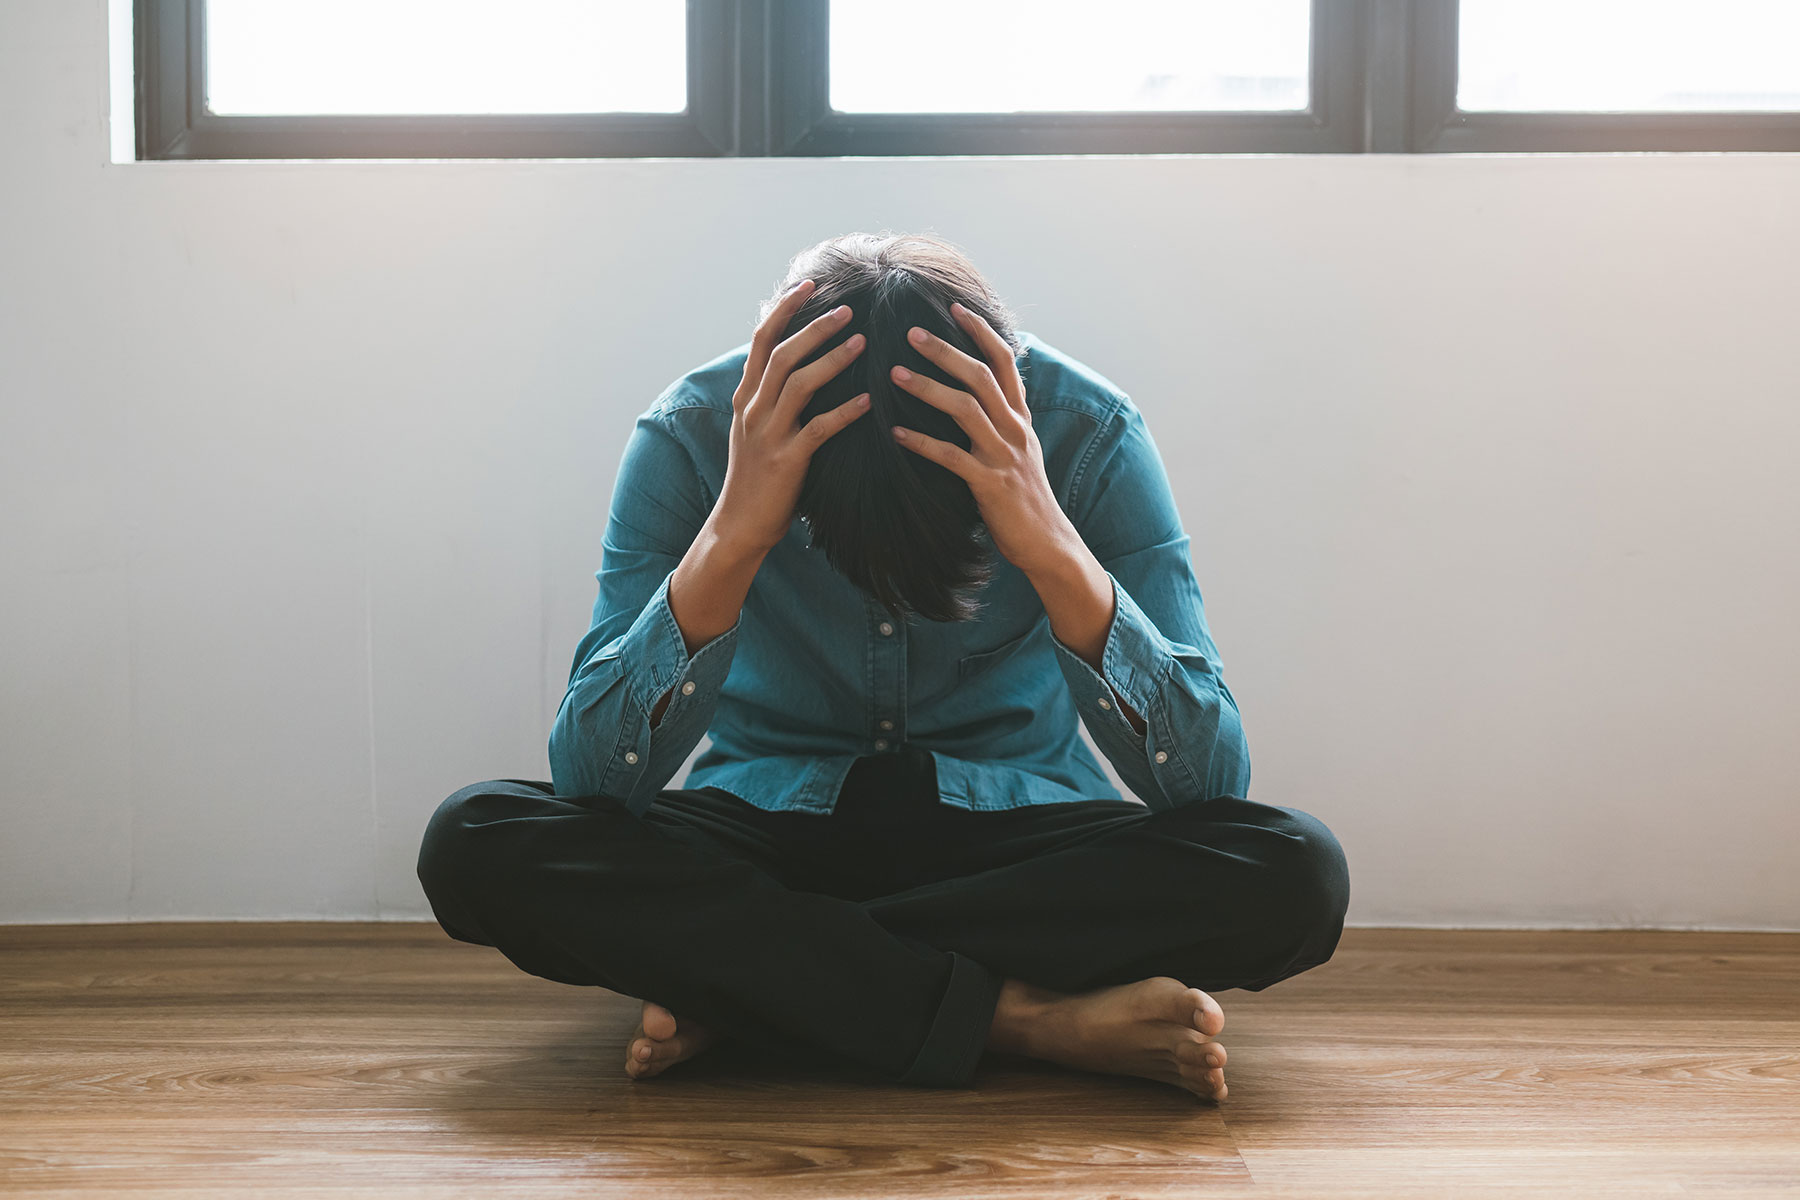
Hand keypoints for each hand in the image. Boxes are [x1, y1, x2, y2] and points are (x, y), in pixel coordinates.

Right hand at [714, 279, 870, 553]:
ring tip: (862, 342)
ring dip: (832, 359)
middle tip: (848, 309)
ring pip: (799, 384)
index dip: (783, 309)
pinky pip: (819, 429)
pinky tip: (867, 399)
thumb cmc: (756, 475)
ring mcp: (768, 434)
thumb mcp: (753, 427)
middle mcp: (753, 409)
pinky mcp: (787, 460)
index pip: (761, 340)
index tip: (807, 284)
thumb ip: (768, 395)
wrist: (739, 524)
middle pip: (782, 354)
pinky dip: (844, 411)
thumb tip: (791, 362)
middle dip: (814, 327)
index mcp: (746, 396)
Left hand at [887, 304, 1076, 576]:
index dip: (981, 332)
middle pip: (982, 376)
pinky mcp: (990, 484)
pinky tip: (895, 435)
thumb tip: (979, 390)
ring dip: (928, 388)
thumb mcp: (1020, 449)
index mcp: (1020, 417)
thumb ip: (1002, 418)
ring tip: (894, 375)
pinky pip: (951, 457)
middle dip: (946, 351)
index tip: (954, 307)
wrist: (1047, 542)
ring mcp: (1004, 456)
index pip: (1004, 361)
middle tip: (911, 333)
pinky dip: (921, 443)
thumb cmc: (1024, 496)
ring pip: (966, 409)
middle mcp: (1015, 429)